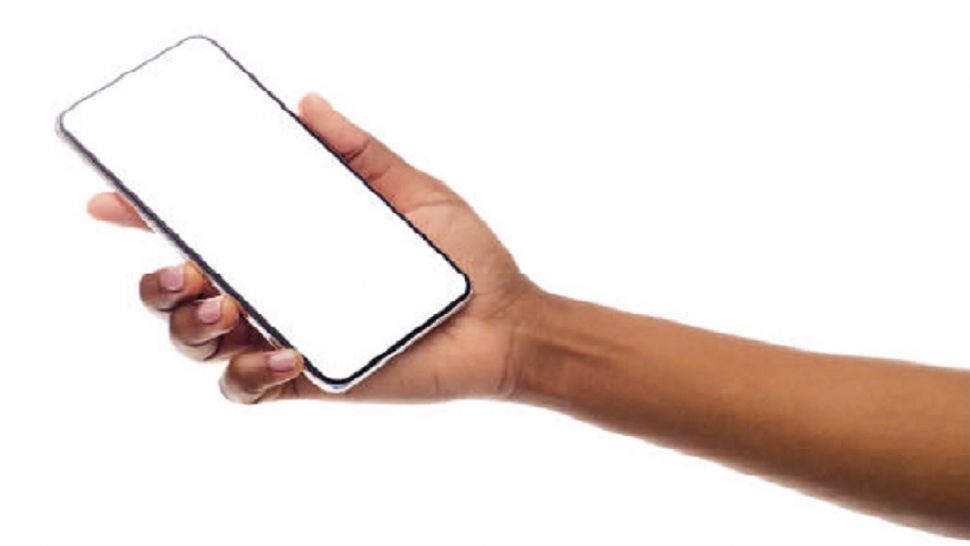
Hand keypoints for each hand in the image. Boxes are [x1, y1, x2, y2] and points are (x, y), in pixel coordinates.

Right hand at [87, 93, 540, 402]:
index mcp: (289, 242)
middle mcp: (277, 288)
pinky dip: (250, 371)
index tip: (112, 198)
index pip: (207, 226)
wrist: (505, 323)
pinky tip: (287, 351)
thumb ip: (359, 152)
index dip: (149, 215)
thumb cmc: (463, 259)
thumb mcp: (412, 191)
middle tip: (180, 266)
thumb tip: (307, 104)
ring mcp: (287, 334)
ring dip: (188, 324)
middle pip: (181, 292)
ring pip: (198, 342)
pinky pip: (249, 387)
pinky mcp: (309, 380)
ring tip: (225, 302)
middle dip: (156, 282)